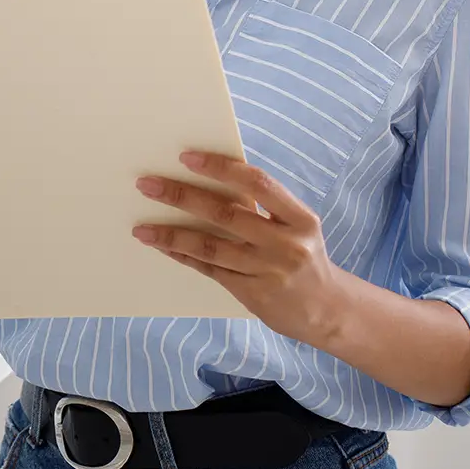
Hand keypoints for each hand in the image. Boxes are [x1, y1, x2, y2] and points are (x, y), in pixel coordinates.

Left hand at [133, 151, 350, 347]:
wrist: (328, 311)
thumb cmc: (304, 256)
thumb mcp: (297, 227)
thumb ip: (263, 206)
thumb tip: (209, 179)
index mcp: (300, 219)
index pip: (258, 183)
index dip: (221, 168)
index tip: (185, 157)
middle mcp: (285, 244)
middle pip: (225, 214)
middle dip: (182, 196)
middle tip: (147, 185)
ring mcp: (267, 271)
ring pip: (210, 247)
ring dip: (171, 234)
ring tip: (141, 227)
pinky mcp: (251, 293)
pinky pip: (210, 270)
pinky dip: (183, 256)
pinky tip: (162, 246)